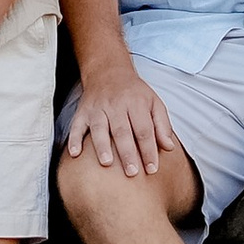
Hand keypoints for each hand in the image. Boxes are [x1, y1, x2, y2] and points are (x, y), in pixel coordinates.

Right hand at [62, 60, 178, 177]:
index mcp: (136, 103)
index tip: (152, 169)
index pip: (144, 129)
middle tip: (132, 172)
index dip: (148, 150)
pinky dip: (74, 139)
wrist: (108, 71)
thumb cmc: (134, 93)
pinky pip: (76, 125)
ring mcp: (97, 108)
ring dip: (102, 146)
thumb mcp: (154, 102)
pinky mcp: (82, 111)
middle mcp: (116, 105)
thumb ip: (162, 125)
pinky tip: (75, 154)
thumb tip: (169, 148)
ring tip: (107, 163)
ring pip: (99, 128)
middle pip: (122, 131)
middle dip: (127, 152)